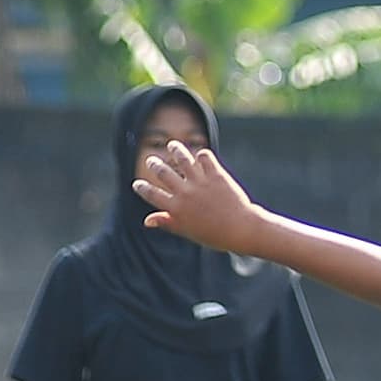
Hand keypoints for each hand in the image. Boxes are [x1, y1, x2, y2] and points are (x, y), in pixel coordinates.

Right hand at [132, 141, 262, 253]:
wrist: (243, 230)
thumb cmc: (215, 235)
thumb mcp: (188, 232)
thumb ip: (168, 223)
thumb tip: (147, 221)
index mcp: (176, 209)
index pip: (151, 194)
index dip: (141, 188)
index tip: (137, 183)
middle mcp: (185, 193)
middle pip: (162, 172)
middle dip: (154, 164)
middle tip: (152, 161)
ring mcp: (200, 182)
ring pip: (182, 158)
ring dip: (175, 150)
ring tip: (172, 146)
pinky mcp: (216, 175)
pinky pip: (204, 157)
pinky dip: (201, 154)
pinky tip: (201, 156)